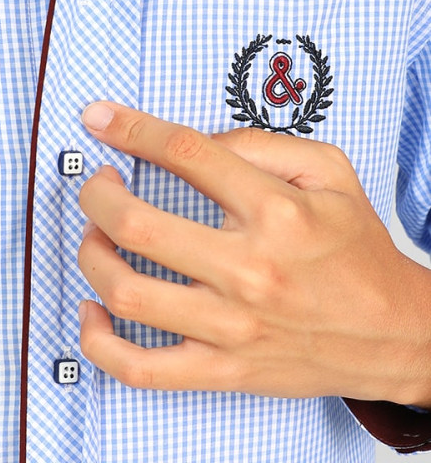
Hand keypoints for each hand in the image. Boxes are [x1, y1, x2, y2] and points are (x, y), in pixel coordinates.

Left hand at [77, 102, 430, 403]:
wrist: (396, 333)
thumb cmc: (356, 249)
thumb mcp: (328, 170)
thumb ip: (258, 143)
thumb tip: (192, 141)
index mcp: (275, 211)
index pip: (184, 153)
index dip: (129, 128)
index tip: (100, 119)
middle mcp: (248, 269)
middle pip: (137, 223)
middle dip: (96, 193)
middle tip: (97, 181)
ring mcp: (231, 325)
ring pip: (128, 293)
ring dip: (91, 254)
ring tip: (97, 235)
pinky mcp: (223, 369)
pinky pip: (141, 369)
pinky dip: (99, 341)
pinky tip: (93, 308)